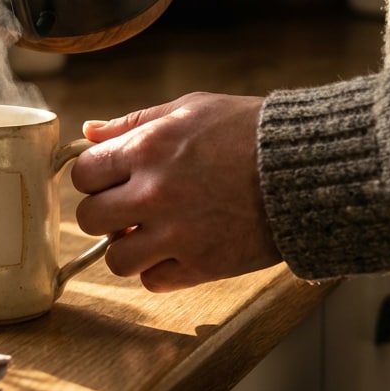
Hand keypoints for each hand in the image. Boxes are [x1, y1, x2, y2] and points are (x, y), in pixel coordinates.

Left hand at [72, 92, 279, 291]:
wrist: (306, 168)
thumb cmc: (248, 130)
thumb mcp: (189, 108)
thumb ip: (133, 122)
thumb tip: (89, 131)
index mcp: (147, 149)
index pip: (83, 174)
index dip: (92, 177)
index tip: (108, 179)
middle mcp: (154, 194)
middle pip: (89, 219)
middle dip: (103, 213)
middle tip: (126, 208)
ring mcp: (177, 234)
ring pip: (115, 259)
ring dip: (126, 247)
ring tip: (149, 233)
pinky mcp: (203, 265)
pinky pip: (153, 282)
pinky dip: (158, 270)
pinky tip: (175, 250)